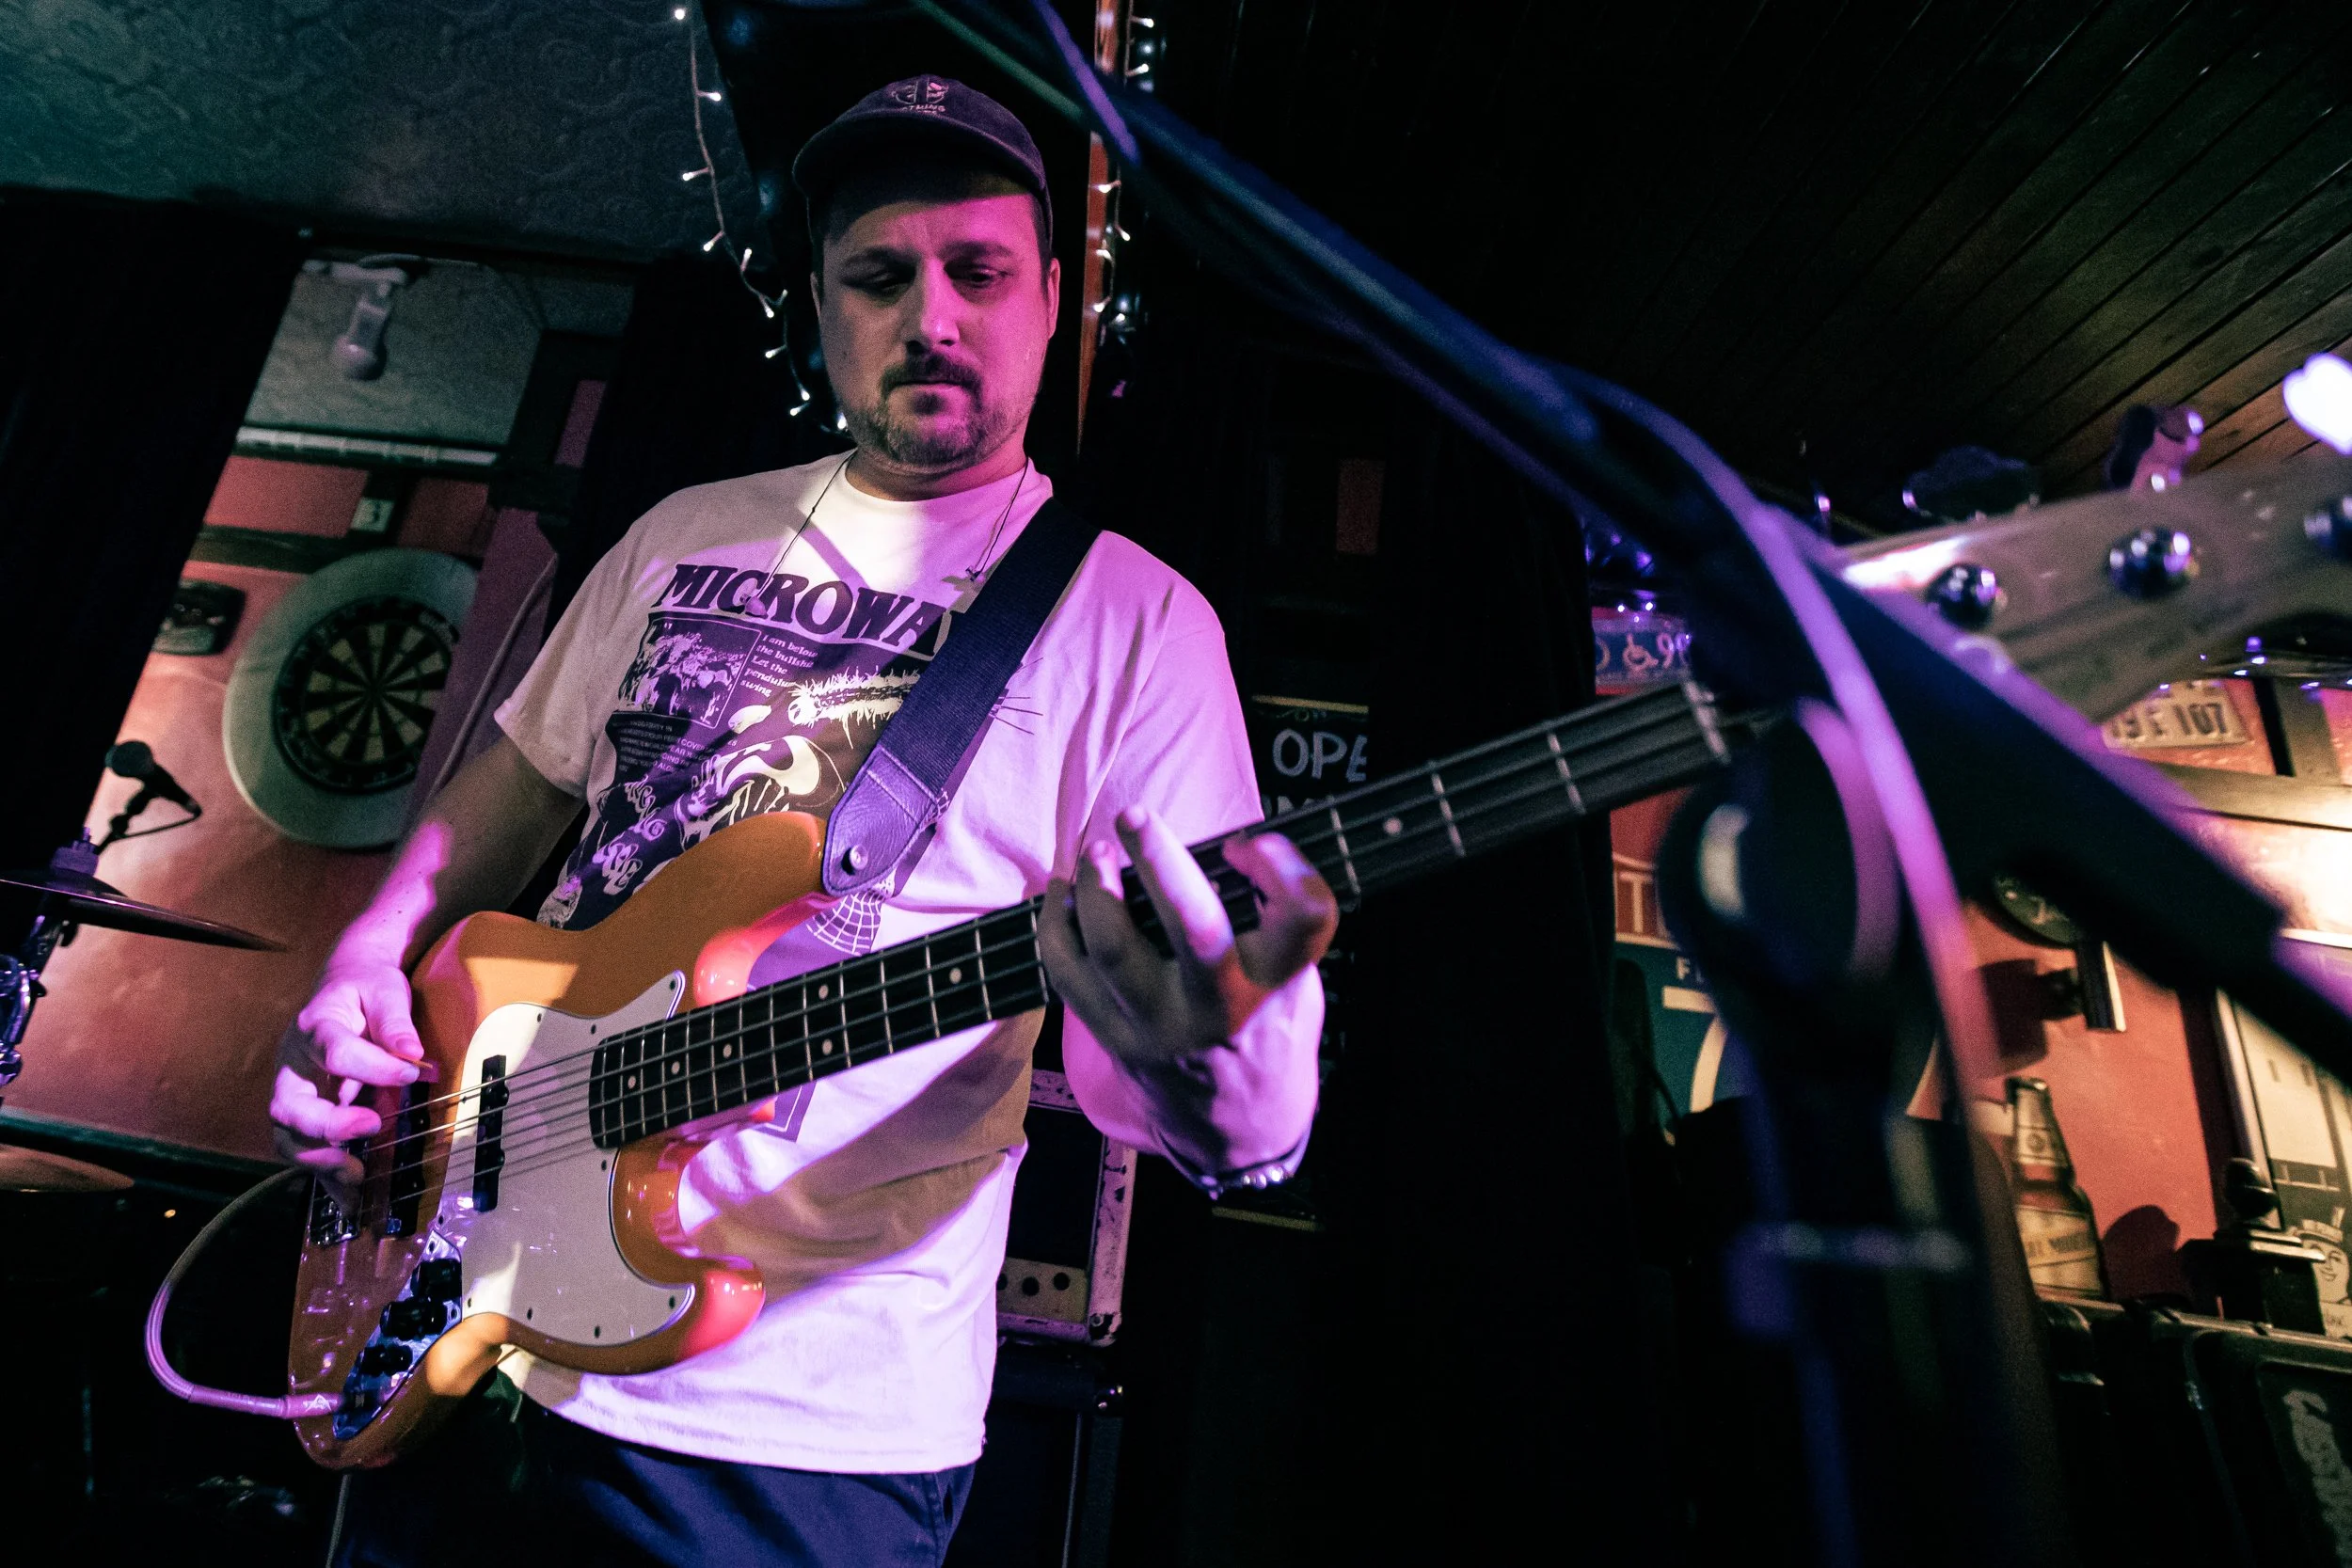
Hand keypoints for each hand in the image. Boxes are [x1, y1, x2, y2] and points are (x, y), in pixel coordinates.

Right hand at [268, 961, 426, 1180]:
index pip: (336, 1051)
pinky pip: (304, 1150)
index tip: (412, 1075)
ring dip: (319, 1159)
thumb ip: (396, 1021)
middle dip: (326, 1124)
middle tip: (370, 1127)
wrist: (343, 985)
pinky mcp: (302, 1114)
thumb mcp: (385, 990)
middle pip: (290, 1104)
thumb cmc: (365, 988)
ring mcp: (292, 1092)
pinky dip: (325, 1178)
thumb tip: (414, 1055)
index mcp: (314, 1027)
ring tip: (358, 1173)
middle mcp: (292, 1064)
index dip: (373, 1066)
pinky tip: (351, 1201)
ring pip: (287, 1135)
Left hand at [1040, 805, 1336, 1067]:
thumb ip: (1265, 925)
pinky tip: (1063, 895)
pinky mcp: (1117, 1039)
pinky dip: (1056, 925)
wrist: (1238, 1126)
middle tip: (1135, 815)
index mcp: (1279, 984)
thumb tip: (1212, 848)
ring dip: (1096, 888)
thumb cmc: (1269, 1030)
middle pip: (1194, 926)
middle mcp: (1223, 1007)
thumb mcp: (1294, 981)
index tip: (1249, 844)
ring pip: (1114, 947)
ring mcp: (1163, 1026)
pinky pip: (1069, 974)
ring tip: (1098, 854)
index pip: (1302, 913)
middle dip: (1161, 860)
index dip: (1281, 864)